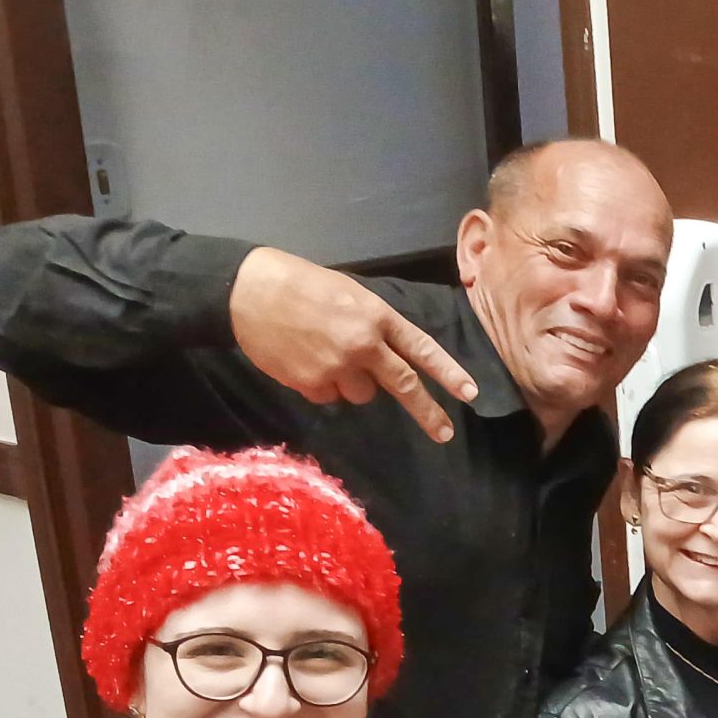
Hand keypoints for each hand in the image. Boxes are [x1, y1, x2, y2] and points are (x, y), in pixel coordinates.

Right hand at [228, 247, 478, 441]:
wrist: (247, 291)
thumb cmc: (301, 284)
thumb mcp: (350, 294)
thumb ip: (374, 326)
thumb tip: (389, 360)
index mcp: (377, 316)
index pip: (422, 349)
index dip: (448, 373)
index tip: (470, 394)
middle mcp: (364, 345)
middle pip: (404, 385)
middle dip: (427, 411)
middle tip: (445, 433)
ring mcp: (337, 367)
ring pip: (362, 394)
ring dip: (352, 383)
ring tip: (325, 352)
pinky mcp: (311, 384)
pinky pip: (329, 396)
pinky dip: (322, 385)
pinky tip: (304, 359)